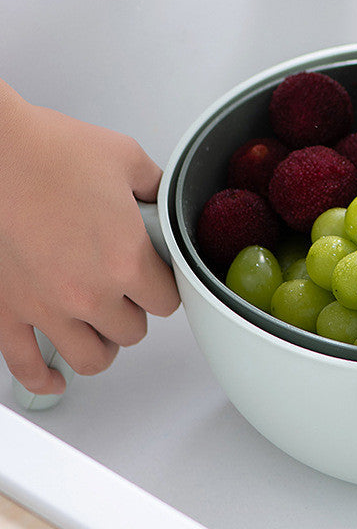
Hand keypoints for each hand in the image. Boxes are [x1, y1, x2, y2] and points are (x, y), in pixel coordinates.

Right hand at [0, 86, 179, 393]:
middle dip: (136, 309)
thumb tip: (164, 203)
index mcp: (127, 260)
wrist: (0, 149)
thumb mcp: (128, 160)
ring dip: (103, 344)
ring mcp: (46, 307)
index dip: (165, 285)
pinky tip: (56, 379)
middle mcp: (89, 293)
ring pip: (92, 356)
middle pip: (133, 330)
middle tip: (128, 288)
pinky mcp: (8, 309)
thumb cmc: (53, 150)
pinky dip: (43, 378)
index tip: (158, 275)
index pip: (168, 301)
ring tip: (105, 327)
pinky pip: (25, 364)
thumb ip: (156, 190)